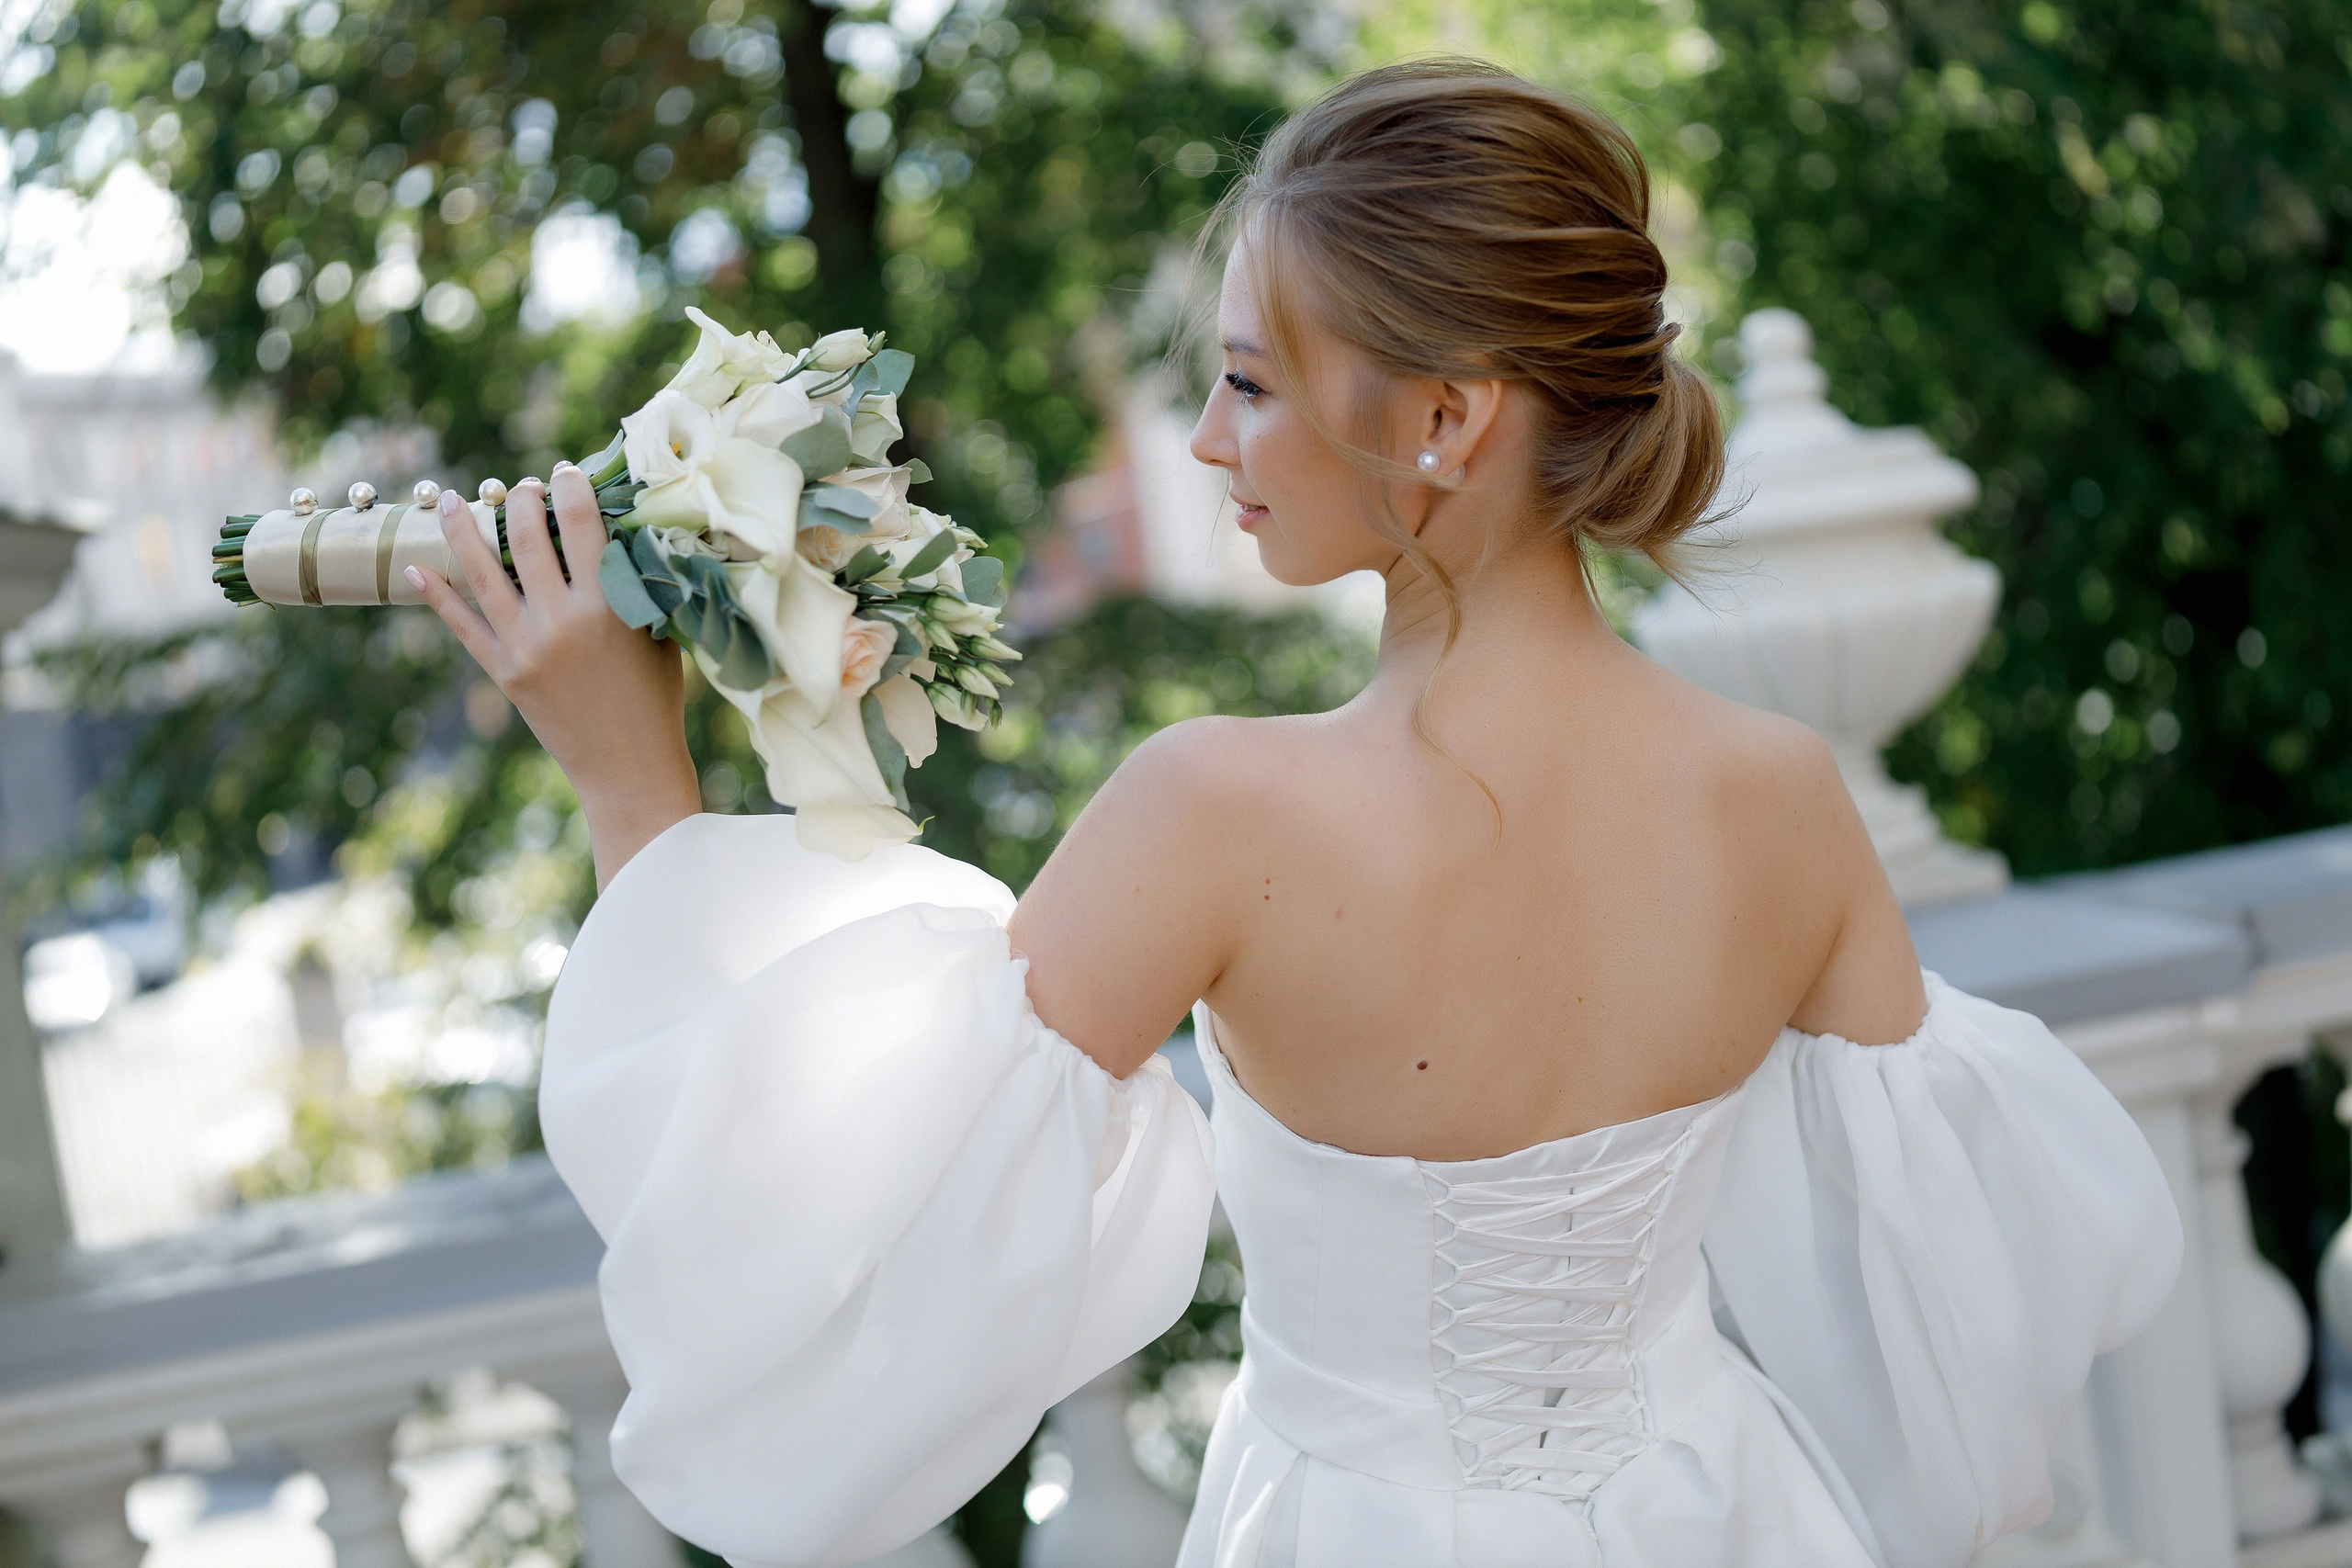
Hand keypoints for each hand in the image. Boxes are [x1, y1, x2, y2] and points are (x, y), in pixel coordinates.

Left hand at [410, 462, 700, 889]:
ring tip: (454, 500)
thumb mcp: (657, 635)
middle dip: (521, 503)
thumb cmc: (656, 700)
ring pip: (482, 574)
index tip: (565, 473)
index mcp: (607, 607)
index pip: (581, 527)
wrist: (629, 769)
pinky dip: (437, 596)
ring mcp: (525, 648)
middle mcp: (560, 622)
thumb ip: (635, 587)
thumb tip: (615, 536)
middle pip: (526, 540)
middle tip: (522, 486)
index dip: (570, 491)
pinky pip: (462, 626)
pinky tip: (418, 567)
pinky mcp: (503, 673)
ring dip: (463, 531)